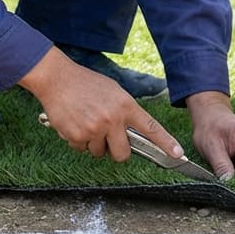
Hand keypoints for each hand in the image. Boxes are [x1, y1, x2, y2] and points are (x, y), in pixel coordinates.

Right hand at [21, 46, 181, 161]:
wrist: (56, 78)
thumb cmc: (85, 83)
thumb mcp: (112, 91)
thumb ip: (124, 112)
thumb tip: (131, 135)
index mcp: (125, 105)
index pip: (150, 128)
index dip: (166, 143)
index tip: (178, 154)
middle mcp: (112, 119)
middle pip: (123, 154)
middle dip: (116, 151)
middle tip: (106, 137)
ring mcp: (95, 129)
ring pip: (99, 153)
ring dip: (93, 143)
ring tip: (85, 121)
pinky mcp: (77, 136)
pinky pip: (81, 149)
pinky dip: (77, 140)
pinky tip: (73, 122)